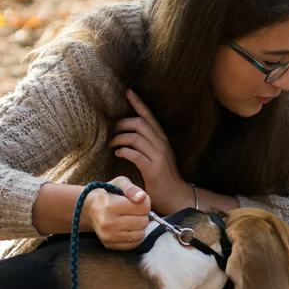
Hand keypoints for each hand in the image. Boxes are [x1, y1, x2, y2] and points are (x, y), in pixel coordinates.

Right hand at [87, 176, 150, 250]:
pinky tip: (127, 228)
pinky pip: (134, 244)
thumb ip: (132, 189)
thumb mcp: (120, 183)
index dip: (145, 203)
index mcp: (110, 205)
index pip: (144, 208)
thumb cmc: (108, 194)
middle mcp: (108, 222)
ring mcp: (108, 236)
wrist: (89, 209)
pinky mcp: (109, 245)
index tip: (137, 201)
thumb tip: (142, 198)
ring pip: (140, 234)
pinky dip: (134, 236)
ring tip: (130, 218)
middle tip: (133, 210)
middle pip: (143, 222)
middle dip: (142, 215)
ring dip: (139, 226)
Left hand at [111, 89, 186, 212]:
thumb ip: (147, 146)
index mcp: (163, 140)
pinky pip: (134, 154)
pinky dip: (124, 151)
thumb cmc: (163, 179)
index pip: (150, 116)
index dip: (139, 103)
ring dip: (120, 138)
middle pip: (140, 123)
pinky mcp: (153, 168)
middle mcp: (162, 145)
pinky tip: (119, 153)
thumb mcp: (157, 157)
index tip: (128, 92)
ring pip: (135, 137)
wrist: (176, 197)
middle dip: (123, 123)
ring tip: (113, 144)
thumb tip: (131, 137)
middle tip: (113, 130)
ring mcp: (158, 156)